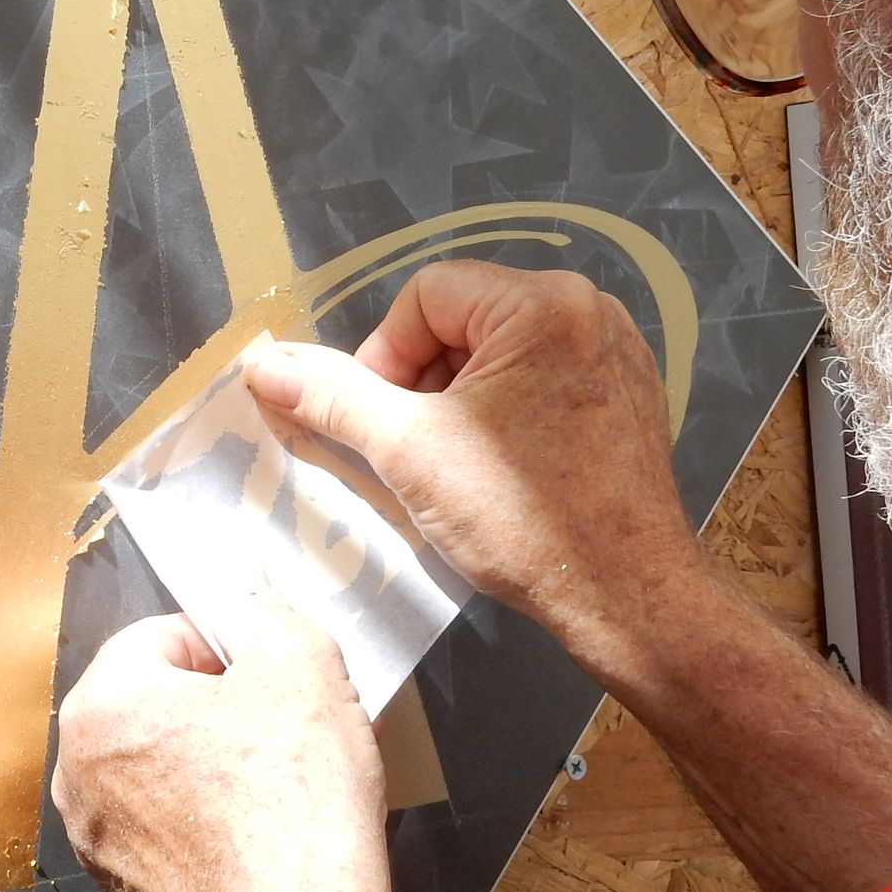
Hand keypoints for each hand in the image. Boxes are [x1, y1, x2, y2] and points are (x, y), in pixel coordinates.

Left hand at [50, 600, 394, 891]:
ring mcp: (100, 841)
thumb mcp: (301, 661)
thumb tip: (249, 602)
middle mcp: (78, 774)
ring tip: (299, 774)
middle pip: (166, 702)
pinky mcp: (133, 891)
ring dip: (232, 757)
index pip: (164, 635)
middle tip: (299, 718)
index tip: (279, 669)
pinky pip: (178, 823)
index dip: (231, 641)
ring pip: (174, 764)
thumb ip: (266, 612)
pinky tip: (279, 825)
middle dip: (233, 701)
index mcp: (101, 707)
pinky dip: (223, 814)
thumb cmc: (293, 799)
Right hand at [246, 261, 705, 683]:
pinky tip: (501, 474)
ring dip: (461, 403)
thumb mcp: (409, 452)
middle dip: (424, 383)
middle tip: (416, 451)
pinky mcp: (627, 397)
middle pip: (465, 320)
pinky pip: (542, 381)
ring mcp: (615, 354)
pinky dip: (506, 417)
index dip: (386, 357)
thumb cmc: (523, 520)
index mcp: (544, 303)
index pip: (425, 296)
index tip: (383, 424)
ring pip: (501, 354)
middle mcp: (590, 311)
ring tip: (458, 468)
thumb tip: (264, 366)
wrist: (627, 595)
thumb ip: (333, 398)